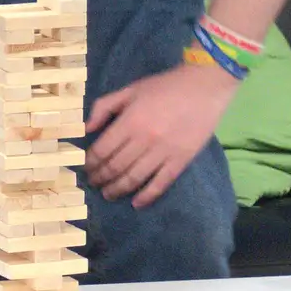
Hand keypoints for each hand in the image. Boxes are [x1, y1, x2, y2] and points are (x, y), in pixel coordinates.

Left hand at [85, 63, 238, 206]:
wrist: (205, 87)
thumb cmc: (164, 87)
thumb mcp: (129, 90)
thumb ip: (104, 107)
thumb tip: (86, 129)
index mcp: (130, 121)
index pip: (102, 150)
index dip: (90, 163)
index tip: (86, 169)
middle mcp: (144, 140)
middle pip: (115, 167)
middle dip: (100, 178)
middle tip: (93, 183)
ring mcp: (164, 152)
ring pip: (134, 178)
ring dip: (117, 189)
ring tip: (108, 194)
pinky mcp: (181, 160)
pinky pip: (161, 183)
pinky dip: (147, 196)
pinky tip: (136, 203)